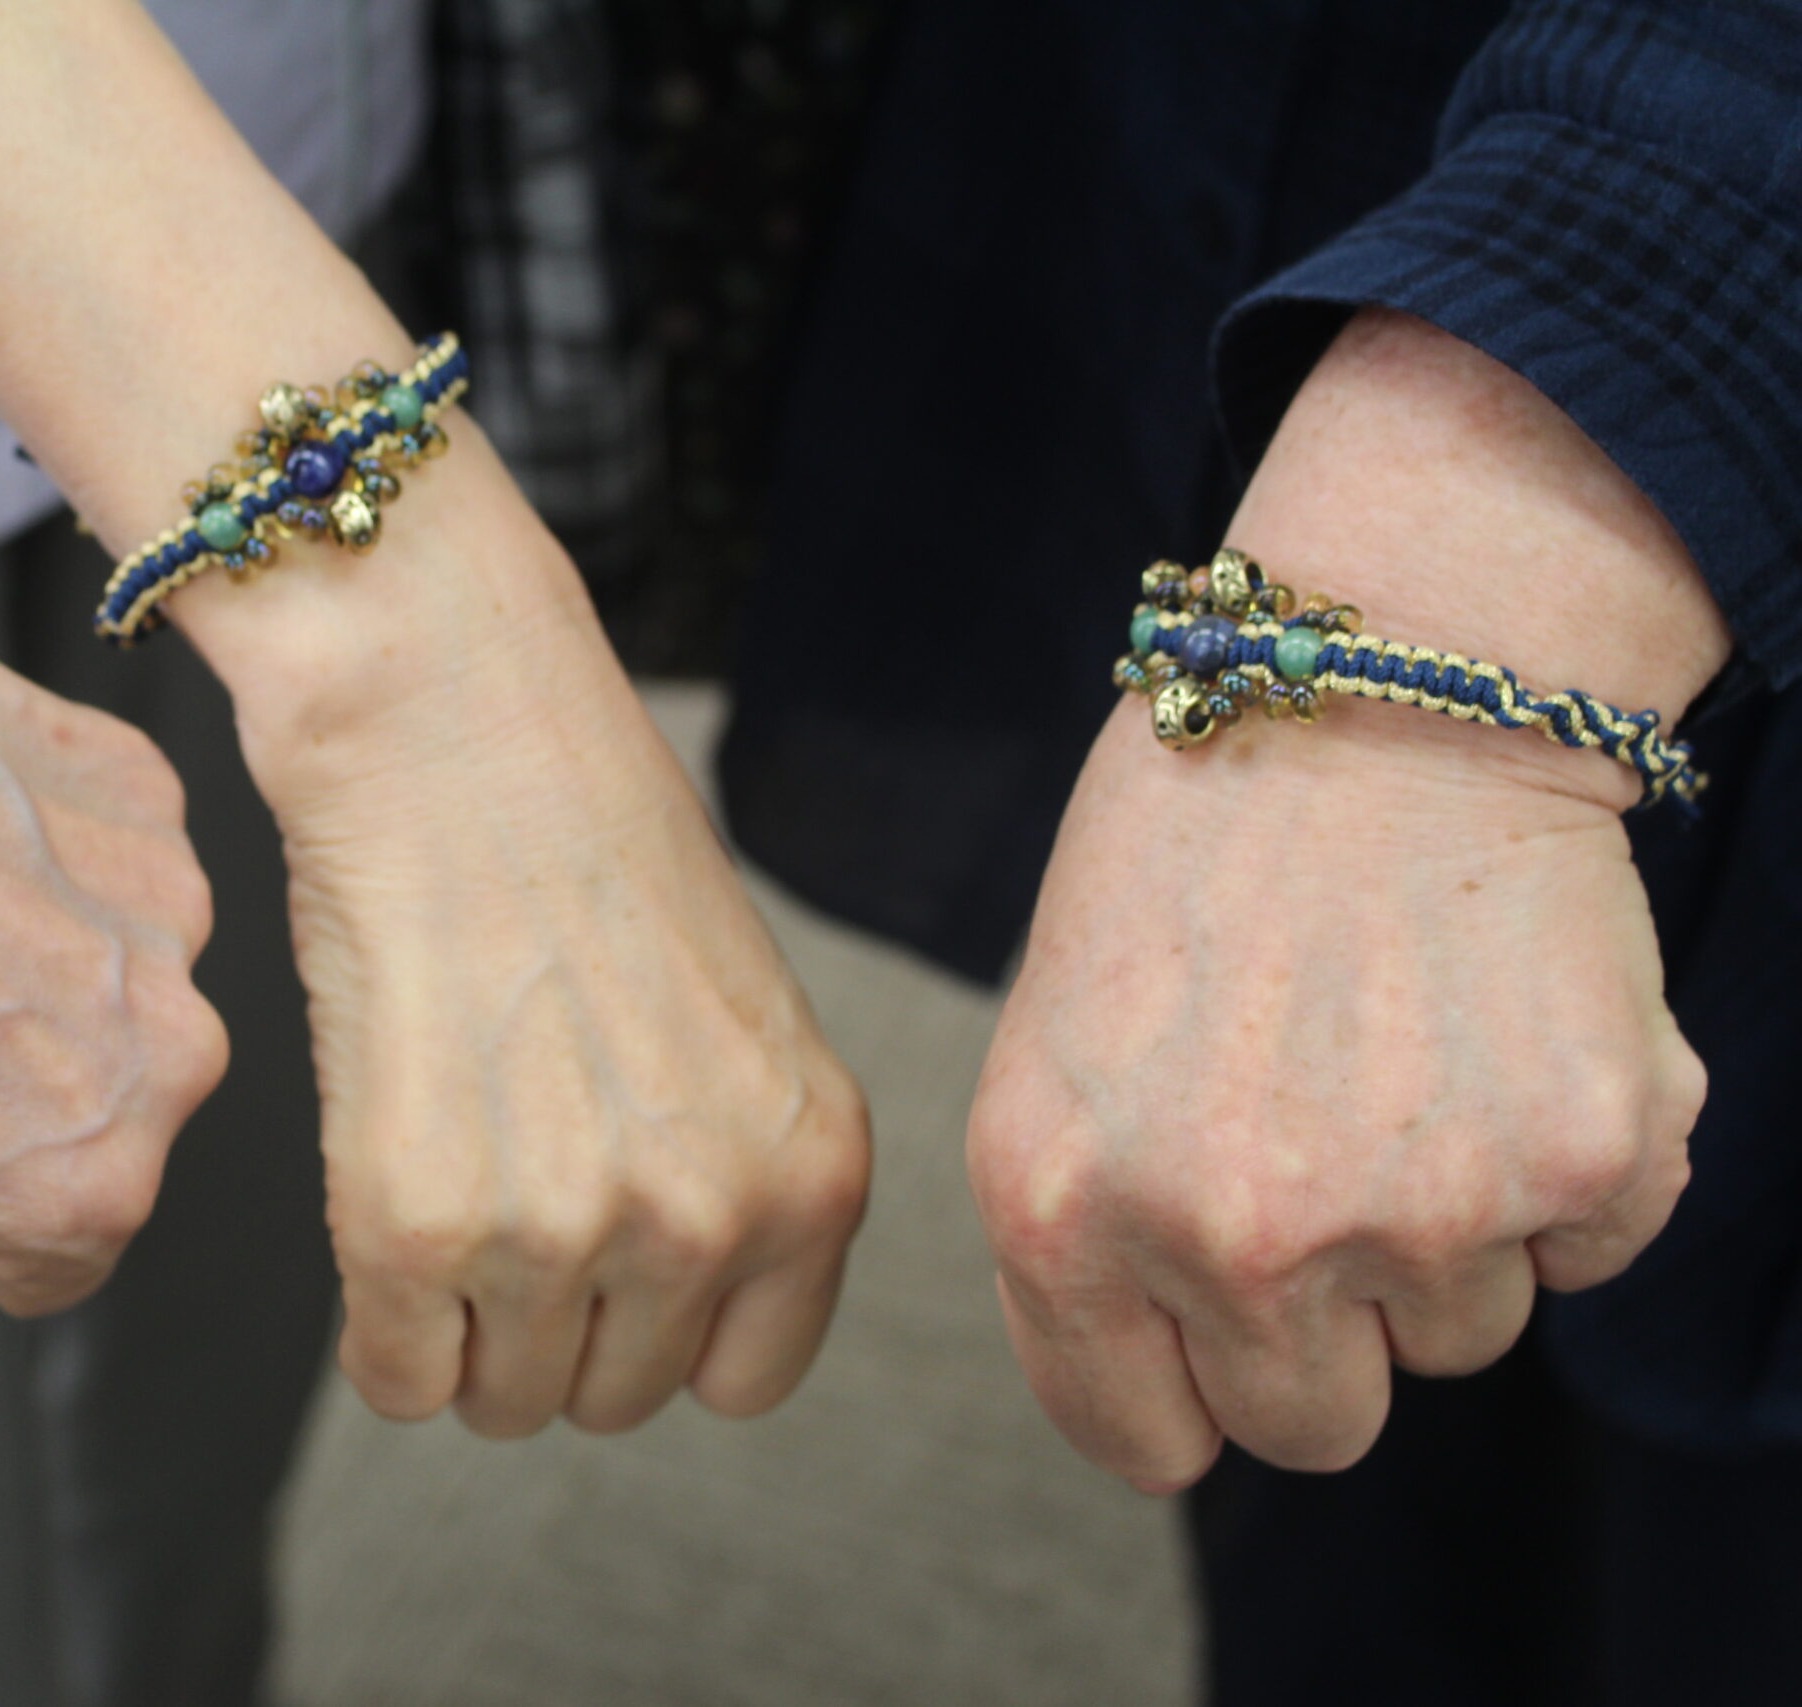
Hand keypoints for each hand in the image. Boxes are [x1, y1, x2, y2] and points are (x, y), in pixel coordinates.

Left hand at [0, 613, 225, 1361]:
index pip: (43, 1268)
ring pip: (108, 985)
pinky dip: (36, 854)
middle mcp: (167, 1057)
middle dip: (1, 1095)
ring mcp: (168, 913)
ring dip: (29, 971)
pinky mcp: (146, 793)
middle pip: (94, 1123)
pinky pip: (106, 859)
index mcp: (89, 1186)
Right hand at [226, 523, 870, 1437]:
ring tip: (449, 1181)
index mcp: (813, 1170)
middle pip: (615, 1399)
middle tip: (508, 1199)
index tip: (613, 1271)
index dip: (663, 1330)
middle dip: (557, 1328)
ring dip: (466, 1327)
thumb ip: (734, 1174)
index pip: (744, 1382)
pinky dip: (384, 1330)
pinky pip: (400, 1379)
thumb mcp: (737, 1026)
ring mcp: (563, 1229)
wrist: (450, 729)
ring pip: (505, 1403)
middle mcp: (707, 1216)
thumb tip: (664, 1301)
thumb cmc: (581, 846)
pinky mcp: (416, 1225)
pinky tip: (385, 1210)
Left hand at [970, 703, 1701, 1483]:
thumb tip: (1163, 1382)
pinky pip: (1583, 1258)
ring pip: (1456, 1338)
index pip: (1141, 1438)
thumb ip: (1088, 1225)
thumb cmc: (1187, 851)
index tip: (1210, 1337)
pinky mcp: (1580, 1158)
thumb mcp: (1055, 1041)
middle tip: (1321, 1176)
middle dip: (1323, 1333)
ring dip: (1441, 1233)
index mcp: (1061, 1208)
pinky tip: (1494, 1036)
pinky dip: (1560, 1170)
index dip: (1182, 1391)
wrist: (1370, 684)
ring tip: (1397, 1057)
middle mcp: (1231, 1235)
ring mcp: (1415, 1208)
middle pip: (1314, 1427)